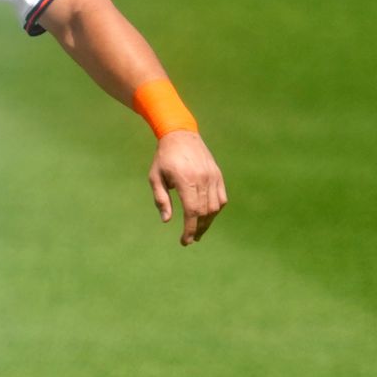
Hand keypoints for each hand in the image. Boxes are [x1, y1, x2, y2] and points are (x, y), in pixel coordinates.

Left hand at [148, 130, 227, 245]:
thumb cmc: (164, 158)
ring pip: (215, 207)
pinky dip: (216, 210)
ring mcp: (213, 177)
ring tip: (199, 231)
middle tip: (191, 239)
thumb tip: (166, 220)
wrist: (180, 135)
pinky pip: (222, 198)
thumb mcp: (155, 177)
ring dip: (208, 222)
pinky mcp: (218, 175)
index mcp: (185, 180)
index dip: (190, 229)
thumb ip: (161, 199)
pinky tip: (208, 217)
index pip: (192, 212)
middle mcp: (202, 179)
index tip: (185, 241)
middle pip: (205, 212)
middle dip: (198, 229)